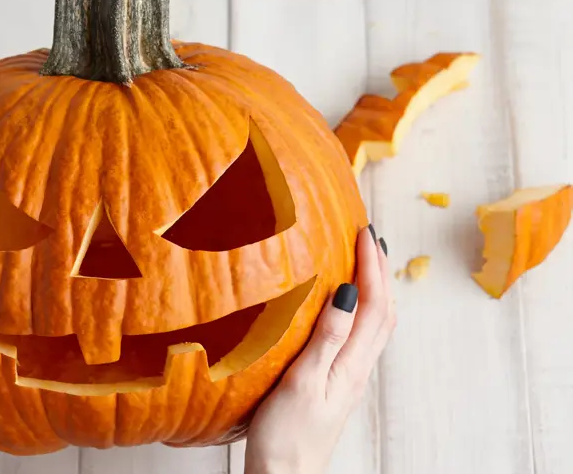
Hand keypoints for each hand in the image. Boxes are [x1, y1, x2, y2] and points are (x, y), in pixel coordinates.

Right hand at [244, 226, 394, 473]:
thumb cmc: (287, 436)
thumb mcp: (303, 382)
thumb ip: (327, 337)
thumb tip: (349, 292)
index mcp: (352, 365)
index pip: (374, 306)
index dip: (372, 267)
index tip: (365, 232)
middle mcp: (357, 368)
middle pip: (383, 312)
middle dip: (379, 272)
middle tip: (369, 238)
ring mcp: (348, 376)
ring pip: (374, 325)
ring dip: (373, 289)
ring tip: (362, 262)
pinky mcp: (335, 382)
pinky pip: (358, 336)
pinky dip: (359, 310)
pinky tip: (341, 305)